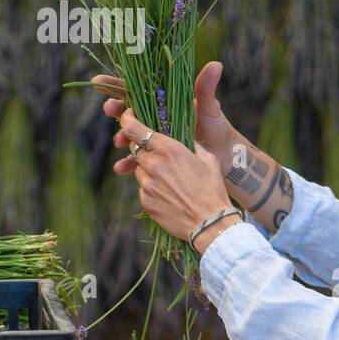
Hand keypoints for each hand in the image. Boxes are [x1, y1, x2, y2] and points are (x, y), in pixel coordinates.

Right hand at [91, 61, 236, 176]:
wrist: (224, 157)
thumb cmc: (216, 128)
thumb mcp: (209, 108)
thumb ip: (206, 88)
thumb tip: (215, 64)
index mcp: (162, 102)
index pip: (134, 89)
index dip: (114, 85)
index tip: (97, 82)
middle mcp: (154, 118)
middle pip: (126, 111)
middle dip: (114, 109)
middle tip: (108, 109)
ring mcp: (153, 137)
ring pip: (129, 136)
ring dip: (121, 137)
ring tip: (119, 142)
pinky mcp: (155, 157)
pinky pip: (137, 159)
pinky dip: (128, 163)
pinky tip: (121, 169)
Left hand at [111, 106, 233, 244]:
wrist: (210, 223)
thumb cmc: (212, 189)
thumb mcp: (207, 159)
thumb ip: (190, 145)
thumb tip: (183, 138)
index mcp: (168, 149)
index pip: (133, 128)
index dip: (126, 119)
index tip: (127, 116)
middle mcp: (153, 165)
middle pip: (133, 148)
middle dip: (141, 146)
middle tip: (156, 151)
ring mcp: (147, 184)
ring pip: (139, 169)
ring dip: (148, 169)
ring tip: (170, 179)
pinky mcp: (145, 201)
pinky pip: (143, 188)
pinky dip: (152, 187)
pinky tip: (169, 194)